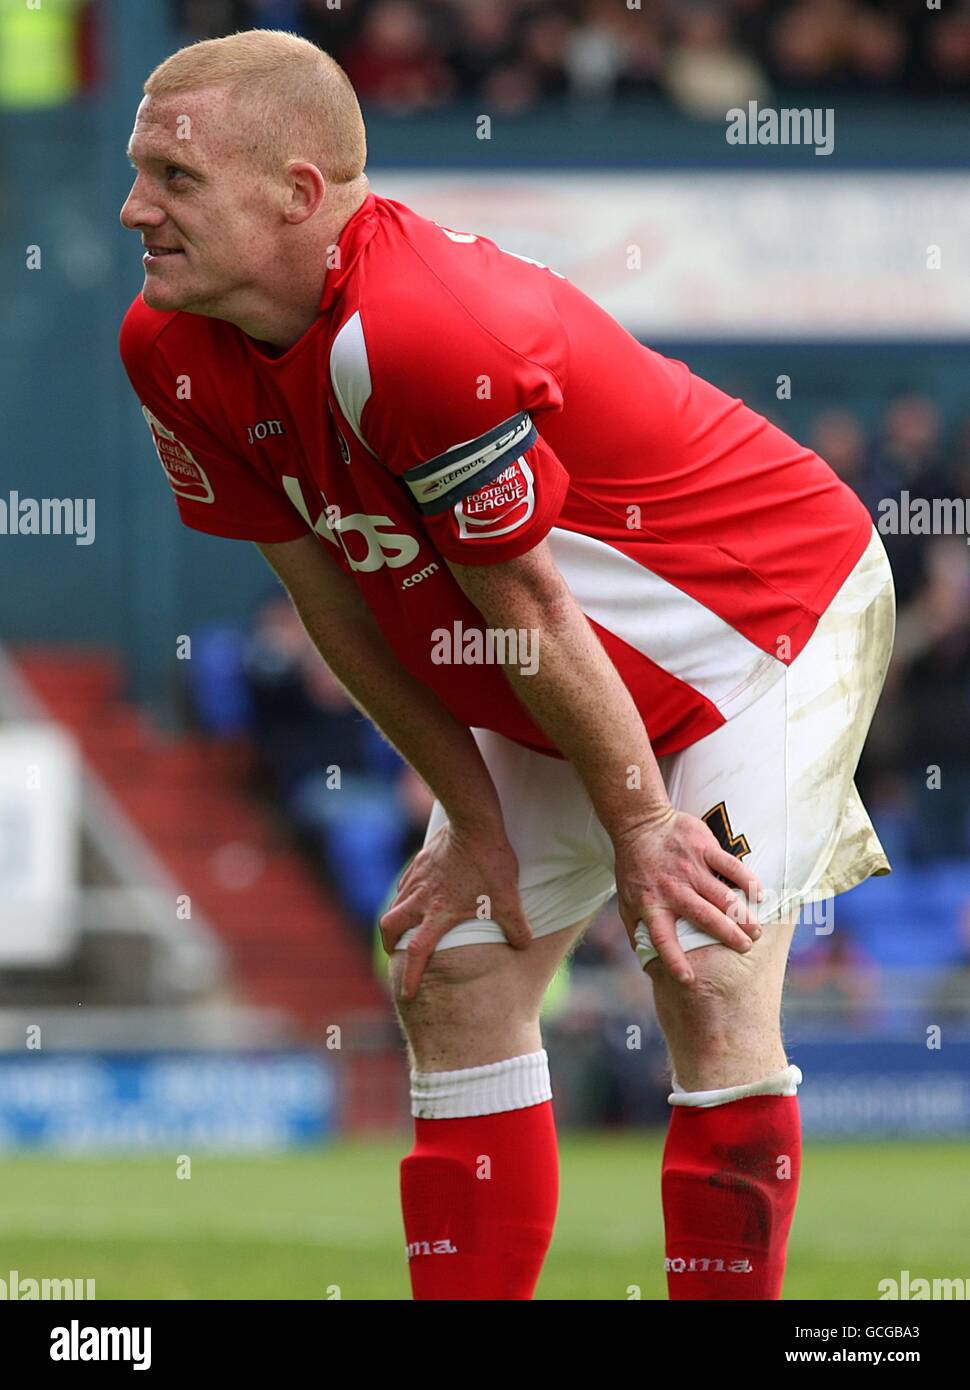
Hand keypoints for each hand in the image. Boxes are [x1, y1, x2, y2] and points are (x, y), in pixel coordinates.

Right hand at [379, 822, 531, 1000]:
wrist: (473, 823)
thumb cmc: (490, 862)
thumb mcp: (508, 898)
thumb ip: (516, 926)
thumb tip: (524, 944)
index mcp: (439, 914)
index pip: (417, 952)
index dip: (410, 975)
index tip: (405, 992)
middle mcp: (421, 899)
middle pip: (389, 927)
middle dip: (388, 943)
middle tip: (394, 952)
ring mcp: (417, 879)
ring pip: (394, 903)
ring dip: (396, 919)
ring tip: (406, 926)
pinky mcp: (419, 862)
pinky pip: (405, 884)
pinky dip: (406, 896)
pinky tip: (417, 894)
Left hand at [612, 808, 764, 984]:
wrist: (640, 824)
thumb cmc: (634, 869)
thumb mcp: (626, 902)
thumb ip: (637, 932)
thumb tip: (647, 965)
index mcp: (652, 905)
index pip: (662, 938)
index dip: (674, 959)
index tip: (688, 979)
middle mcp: (673, 889)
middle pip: (704, 917)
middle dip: (728, 935)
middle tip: (746, 948)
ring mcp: (691, 868)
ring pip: (723, 895)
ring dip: (742, 915)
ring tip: (756, 930)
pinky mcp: (704, 848)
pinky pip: (731, 865)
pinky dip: (747, 880)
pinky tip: (759, 894)